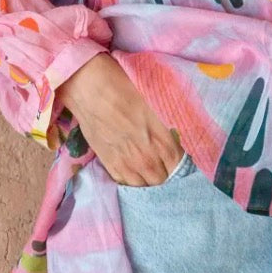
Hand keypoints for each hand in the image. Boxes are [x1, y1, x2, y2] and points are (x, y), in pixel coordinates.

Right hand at [53, 53, 184, 185]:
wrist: (91, 88)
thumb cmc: (127, 87)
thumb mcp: (158, 102)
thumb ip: (170, 124)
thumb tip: (177, 134)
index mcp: (164, 142)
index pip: (179, 167)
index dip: (180, 164)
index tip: (178, 158)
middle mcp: (147, 158)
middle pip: (163, 180)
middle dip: (165, 173)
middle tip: (164, 163)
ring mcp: (126, 164)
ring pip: (144, 185)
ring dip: (148, 179)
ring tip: (148, 168)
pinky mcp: (108, 163)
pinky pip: (124, 182)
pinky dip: (130, 179)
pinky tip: (132, 170)